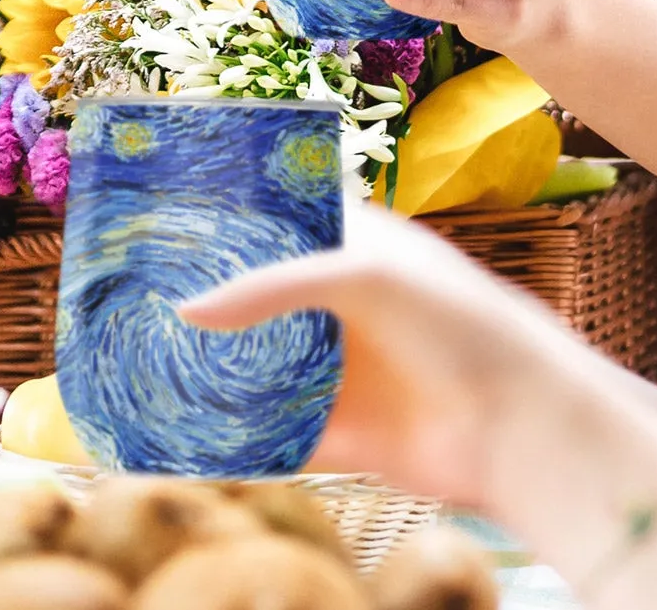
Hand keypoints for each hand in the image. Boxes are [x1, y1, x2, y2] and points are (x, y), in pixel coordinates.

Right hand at [179, 205, 645, 514]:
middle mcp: (346, 305)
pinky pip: (274, 435)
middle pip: (264, 299)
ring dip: (215, 369)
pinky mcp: (343, 433)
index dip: (235, 219)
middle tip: (137, 294)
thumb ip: (272, 286)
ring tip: (140, 361)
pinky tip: (180, 435)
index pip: (285, 220)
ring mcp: (343, 368)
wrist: (518, 425)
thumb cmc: (458, 322)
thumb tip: (186, 308)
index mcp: (358, 246)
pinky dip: (234, 438)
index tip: (169, 218)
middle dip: (211, 299)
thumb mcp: (362, 276)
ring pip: (263, 366)